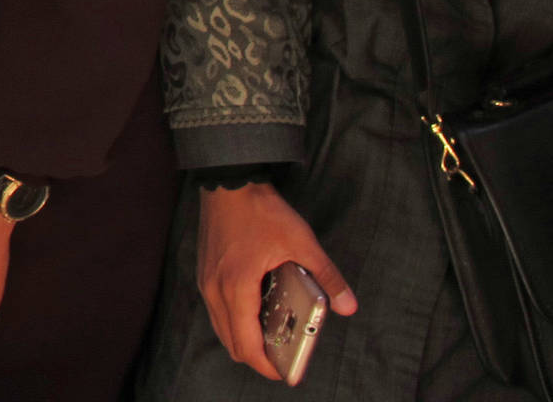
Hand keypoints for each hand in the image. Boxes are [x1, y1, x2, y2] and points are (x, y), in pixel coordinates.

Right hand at [197, 181, 356, 382]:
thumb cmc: (260, 210)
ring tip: (271, 338)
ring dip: (243, 339)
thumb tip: (347, 304)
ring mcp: (206, 280)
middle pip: (231, 343)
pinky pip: (216, 310)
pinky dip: (234, 321)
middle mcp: (215, 290)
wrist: (229, 180)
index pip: (246, 345)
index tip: (286, 373)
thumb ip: (326, 276)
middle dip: (256, 356)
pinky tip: (255, 310)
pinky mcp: (204, 271)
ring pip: (221, 327)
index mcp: (237, 288)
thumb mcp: (301, 242)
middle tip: (282, 358)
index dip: (267, 366)